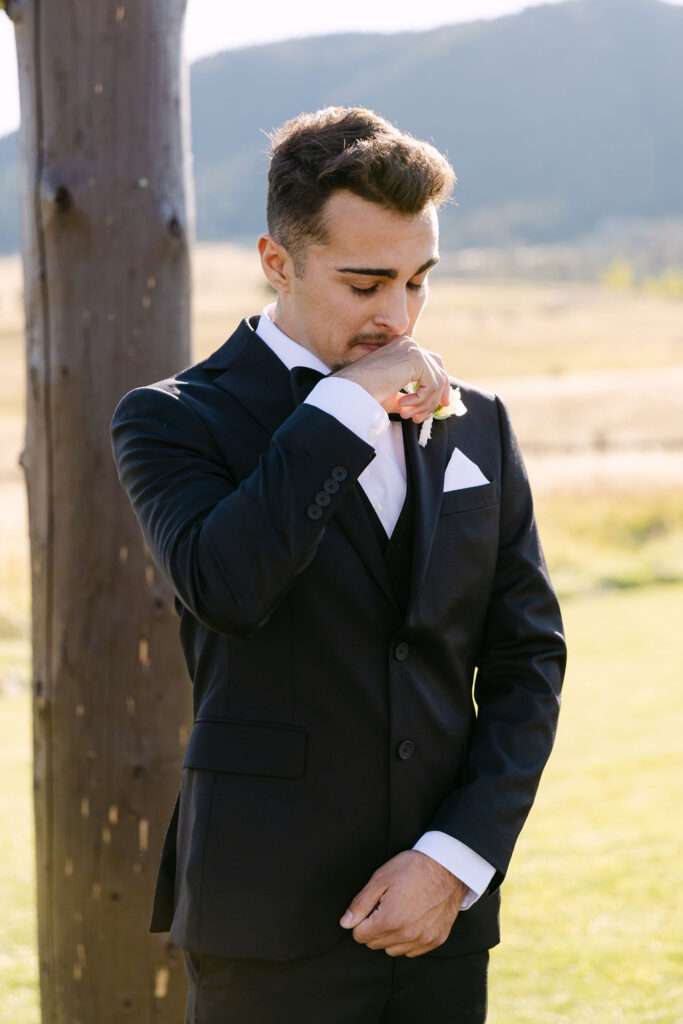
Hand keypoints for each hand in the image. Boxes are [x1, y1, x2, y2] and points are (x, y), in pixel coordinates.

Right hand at [332, 336, 450, 422]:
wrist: (352, 389)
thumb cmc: (366, 393)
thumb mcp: (392, 394)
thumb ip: (411, 396)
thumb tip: (426, 408)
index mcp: (402, 348)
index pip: (430, 362)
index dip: (439, 383)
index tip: (443, 403)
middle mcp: (409, 344)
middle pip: (439, 366)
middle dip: (442, 390)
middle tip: (440, 409)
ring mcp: (413, 349)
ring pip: (437, 380)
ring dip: (425, 403)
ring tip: (407, 414)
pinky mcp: (415, 359)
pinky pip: (432, 385)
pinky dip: (421, 400)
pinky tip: (402, 405)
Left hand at [339, 850, 466, 957]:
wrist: (448, 867)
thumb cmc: (413, 868)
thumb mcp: (380, 879)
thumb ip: (360, 904)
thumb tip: (345, 923)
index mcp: (390, 920)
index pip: (360, 936)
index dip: (361, 919)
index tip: (372, 905)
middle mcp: (406, 936)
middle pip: (375, 944)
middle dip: (374, 927)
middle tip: (386, 905)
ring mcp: (423, 940)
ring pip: (392, 950)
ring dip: (390, 935)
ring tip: (400, 911)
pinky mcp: (436, 940)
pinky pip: (412, 951)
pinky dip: (408, 939)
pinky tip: (413, 918)